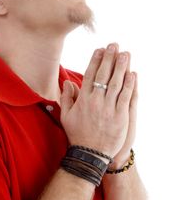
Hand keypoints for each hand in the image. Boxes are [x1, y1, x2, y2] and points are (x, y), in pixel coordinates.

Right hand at [60, 43, 136, 157]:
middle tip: (114, 45)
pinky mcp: (120, 117)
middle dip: (109, 58)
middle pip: (104, 75)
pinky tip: (132, 74)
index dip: (96, 61)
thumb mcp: (66, 116)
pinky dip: (129, 85)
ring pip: (116, 83)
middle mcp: (96, 101)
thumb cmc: (77, 134)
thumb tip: (68, 82)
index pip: (90, 75)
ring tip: (125, 54)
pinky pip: (126, 97)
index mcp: (83, 100)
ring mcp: (108, 109)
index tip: (100, 49)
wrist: (89, 154)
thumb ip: (66, 98)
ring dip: (121, 67)